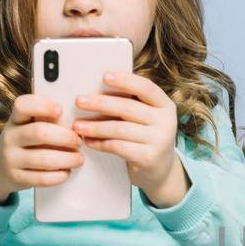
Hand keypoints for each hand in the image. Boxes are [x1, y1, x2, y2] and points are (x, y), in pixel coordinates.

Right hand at [0, 93, 84, 202]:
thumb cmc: (22, 143)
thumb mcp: (26, 127)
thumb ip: (45, 120)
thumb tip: (78, 122)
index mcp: (15, 120)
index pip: (23, 105)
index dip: (43, 105)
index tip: (61, 111)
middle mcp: (10, 137)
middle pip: (40, 132)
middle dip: (65, 137)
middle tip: (78, 141)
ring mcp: (11, 158)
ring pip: (43, 159)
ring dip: (67, 159)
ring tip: (78, 159)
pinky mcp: (16, 178)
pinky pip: (42, 178)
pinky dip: (59, 175)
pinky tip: (66, 172)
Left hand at [72, 71, 189, 205]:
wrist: (161, 169)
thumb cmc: (146, 137)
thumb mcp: (146, 117)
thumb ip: (130, 103)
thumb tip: (96, 89)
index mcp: (164, 105)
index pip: (146, 88)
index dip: (125, 81)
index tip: (104, 76)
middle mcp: (166, 121)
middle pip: (128, 108)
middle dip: (100, 103)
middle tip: (79, 101)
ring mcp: (159, 141)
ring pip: (120, 129)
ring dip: (95, 126)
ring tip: (78, 125)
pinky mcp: (148, 158)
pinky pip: (118, 147)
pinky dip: (100, 143)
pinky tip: (89, 141)